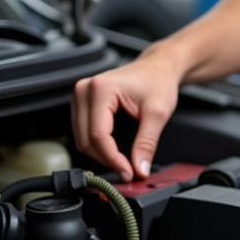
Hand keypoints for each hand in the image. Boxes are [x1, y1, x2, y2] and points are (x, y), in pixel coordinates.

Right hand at [72, 50, 181, 180]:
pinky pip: (84, 132)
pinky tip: (113, 152)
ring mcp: (80, 95)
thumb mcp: (158, 113)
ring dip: (100, 155)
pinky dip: (97, 146)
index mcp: (101, 89)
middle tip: (128, 171)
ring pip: (82, 139)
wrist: (159, 67)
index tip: (128, 172)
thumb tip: (139, 170)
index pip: (99, 135)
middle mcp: (85, 90)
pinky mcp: (82, 102)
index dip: (113, 159)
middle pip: (86, 139)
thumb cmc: (159, 81)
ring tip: (122, 162)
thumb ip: (147, 143)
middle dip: (106, 159)